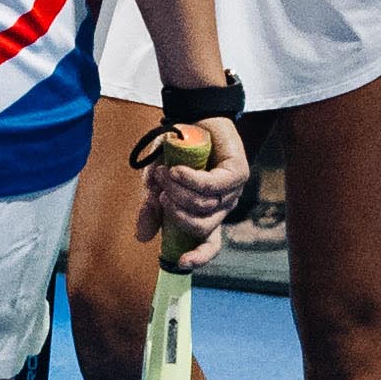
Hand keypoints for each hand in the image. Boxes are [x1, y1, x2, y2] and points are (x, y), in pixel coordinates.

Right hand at [139, 118, 251, 269]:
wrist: (191, 117)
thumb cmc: (175, 152)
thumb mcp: (157, 182)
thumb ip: (151, 207)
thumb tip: (142, 237)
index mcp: (206, 214)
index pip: (210, 244)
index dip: (198, 257)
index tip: (180, 262)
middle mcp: (222, 207)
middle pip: (200, 227)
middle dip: (175, 212)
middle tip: (160, 192)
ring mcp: (232, 191)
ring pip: (203, 206)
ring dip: (178, 191)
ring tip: (165, 173)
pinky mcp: (238, 173)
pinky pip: (212, 185)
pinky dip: (190, 179)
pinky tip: (177, 170)